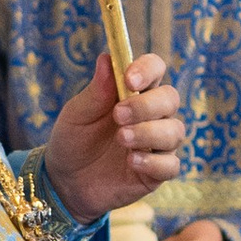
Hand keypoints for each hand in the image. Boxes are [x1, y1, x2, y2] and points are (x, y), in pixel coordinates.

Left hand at [41, 52, 184, 222]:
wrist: (65, 182)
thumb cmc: (73, 140)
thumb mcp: (77, 115)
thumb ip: (95, 91)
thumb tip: (106, 58)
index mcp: (134, 92)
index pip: (155, 69)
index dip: (147, 70)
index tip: (129, 79)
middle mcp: (152, 115)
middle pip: (170, 99)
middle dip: (146, 105)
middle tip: (118, 114)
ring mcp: (157, 144)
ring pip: (174, 131)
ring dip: (149, 132)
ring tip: (121, 138)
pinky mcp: (157, 172)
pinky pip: (171, 165)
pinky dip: (154, 162)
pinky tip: (132, 162)